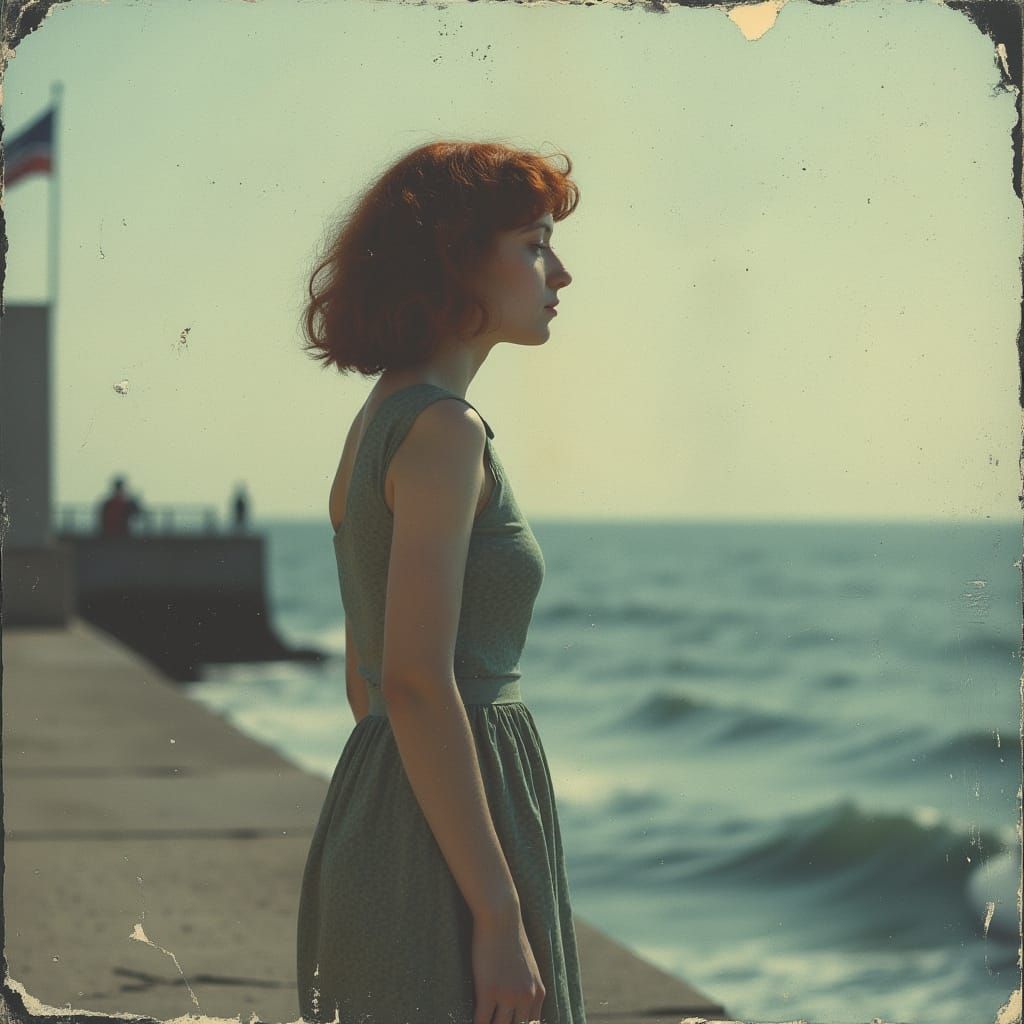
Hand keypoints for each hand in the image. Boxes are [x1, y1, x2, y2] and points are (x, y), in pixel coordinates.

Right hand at [471, 905, 545, 1023]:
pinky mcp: (488, 991)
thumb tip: (518, 1007)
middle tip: (494, 1022)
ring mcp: (508, 995)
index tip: (506, 1023)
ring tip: (484, 1022)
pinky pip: (482, 1021)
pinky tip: (471, 1022)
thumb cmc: (511, 938)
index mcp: (538, 993)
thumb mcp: (528, 968)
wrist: (500, 917)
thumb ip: (527, 989)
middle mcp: (526, 997)